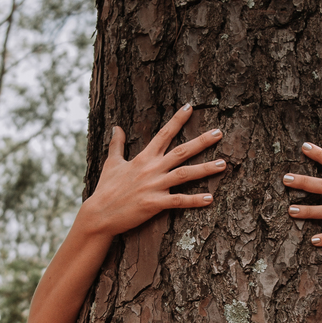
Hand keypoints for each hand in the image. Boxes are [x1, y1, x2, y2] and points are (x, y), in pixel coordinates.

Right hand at [83, 104, 225, 238]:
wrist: (98, 214)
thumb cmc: (105, 189)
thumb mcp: (111, 163)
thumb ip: (116, 144)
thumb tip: (116, 127)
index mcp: (143, 158)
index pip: (163, 134)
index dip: (177, 120)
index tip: (190, 108)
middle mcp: (151, 169)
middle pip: (181, 151)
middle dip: (201, 141)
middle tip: (219, 132)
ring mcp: (154, 186)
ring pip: (184, 174)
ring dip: (205, 169)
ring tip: (223, 164)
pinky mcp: (154, 203)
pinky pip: (178, 201)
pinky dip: (194, 200)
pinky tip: (210, 198)